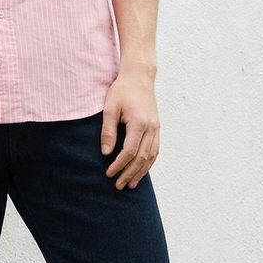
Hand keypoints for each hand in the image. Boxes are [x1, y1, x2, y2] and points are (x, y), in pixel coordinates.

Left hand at [101, 67, 159, 188]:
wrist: (139, 77)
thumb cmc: (122, 90)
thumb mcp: (110, 108)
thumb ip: (108, 131)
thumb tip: (106, 153)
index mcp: (139, 123)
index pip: (129, 151)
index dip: (119, 165)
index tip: (108, 173)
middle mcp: (151, 128)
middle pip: (141, 158)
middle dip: (129, 173)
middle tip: (118, 185)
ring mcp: (156, 129)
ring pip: (151, 157)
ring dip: (141, 172)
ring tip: (130, 184)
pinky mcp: (157, 128)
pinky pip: (155, 150)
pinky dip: (148, 163)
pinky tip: (141, 171)